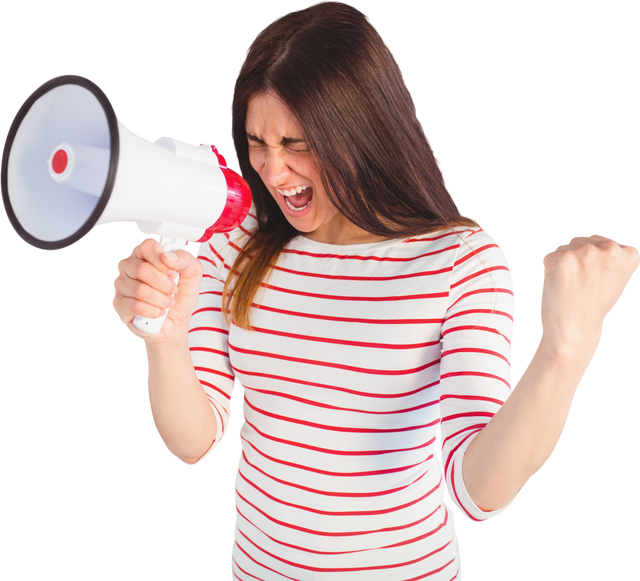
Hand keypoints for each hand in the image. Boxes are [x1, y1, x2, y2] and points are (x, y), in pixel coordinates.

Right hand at [111, 236, 203, 345]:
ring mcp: (120, 285)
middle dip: (165, 284)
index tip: (172, 272)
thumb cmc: (180, 296)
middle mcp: (128, 266)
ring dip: (161, 300)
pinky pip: (135, 306)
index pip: (146, 245)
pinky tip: (159, 312)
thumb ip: (186, 260)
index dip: (161, 259)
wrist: (176, 322)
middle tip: (173, 290)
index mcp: (144, 254)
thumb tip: (169, 256)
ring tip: (168, 302)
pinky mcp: (118, 305)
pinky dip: (153, 311)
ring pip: (139, 289)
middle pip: (142, 269)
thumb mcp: (192, 275)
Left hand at [539, 232, 638, 355]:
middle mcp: (610, 248)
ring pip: (565, 246)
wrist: (576, 328)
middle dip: (577, 258)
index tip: (592, 276)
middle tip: (579, 284)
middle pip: (584, 240)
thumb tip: (601, 242)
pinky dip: (548, 269)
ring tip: (570, 285)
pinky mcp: (563, 258)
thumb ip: (612, 258)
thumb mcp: (616, 279)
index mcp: (629, 254)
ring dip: (563, 262)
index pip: (608, 242)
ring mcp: (586, 252)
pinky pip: (548, 256)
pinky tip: (558, 285)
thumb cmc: (593, 307)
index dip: (595, 259)